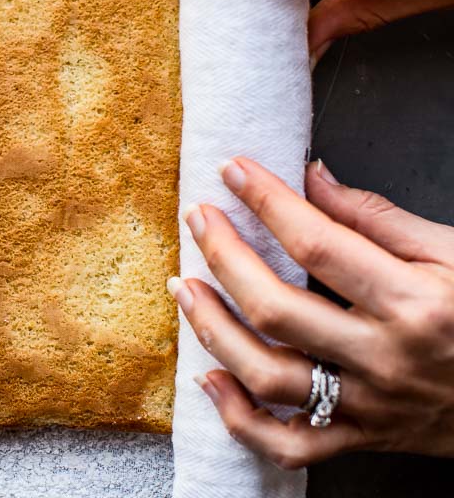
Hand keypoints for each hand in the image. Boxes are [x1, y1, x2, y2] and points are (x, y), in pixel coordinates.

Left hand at [169, 157, 453, 467]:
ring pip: (266, 376)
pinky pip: (286, 443)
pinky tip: (210, 378)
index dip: (267, 200)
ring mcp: (368, 406)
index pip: (318, 243)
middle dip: (223, 255)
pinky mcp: (361, 439)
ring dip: (212, 329)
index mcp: (415, 304)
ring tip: (185, 287)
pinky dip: (239, 417)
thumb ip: (376, 217)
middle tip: (198, 217)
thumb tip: (310, 177)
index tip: (232, 169)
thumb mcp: (453, 254)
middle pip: (275, 309)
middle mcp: (385, 358)